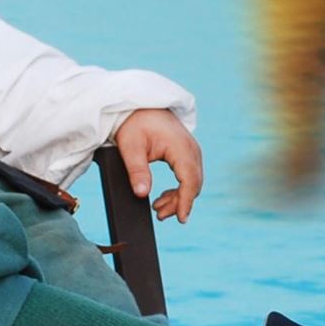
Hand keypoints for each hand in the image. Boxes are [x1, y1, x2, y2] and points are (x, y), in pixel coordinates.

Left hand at [112, 108, 203, 223]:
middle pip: (194, 183)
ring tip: (159, 208)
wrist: (140, 107)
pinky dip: (180, 189)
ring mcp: (192, 151)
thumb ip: (137, 170)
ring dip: (179, 197)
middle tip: (159, 215)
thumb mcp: (131, 147)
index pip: (189, 179)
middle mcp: (191, 149)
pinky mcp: (188, 153)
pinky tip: (166, 197)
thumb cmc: (135, 123)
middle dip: (179, 202)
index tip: (180, 218)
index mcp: (180, 146)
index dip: (186, 201)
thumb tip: (141, 193)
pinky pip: (190, 175)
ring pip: (193, 181)